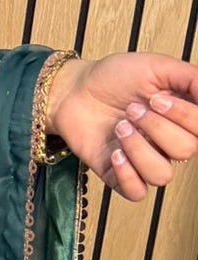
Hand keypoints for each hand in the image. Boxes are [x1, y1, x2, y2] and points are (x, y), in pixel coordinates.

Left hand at [47, 52, 197, 200]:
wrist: (74, 91)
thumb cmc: (113, 78)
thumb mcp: (157, 67)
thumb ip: (190, 78)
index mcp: (181, 117)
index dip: (184, 116)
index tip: (157, 99)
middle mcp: (166, 141)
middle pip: (185, 151)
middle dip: (157, 127)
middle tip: (132, 110)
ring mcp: (143, 160)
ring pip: (162, 175)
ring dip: (140, 150)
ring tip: (119, 128)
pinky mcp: (118, 175)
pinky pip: (137, 192)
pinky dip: (127, 175)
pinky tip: (114, 154)